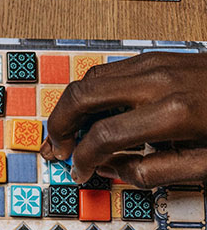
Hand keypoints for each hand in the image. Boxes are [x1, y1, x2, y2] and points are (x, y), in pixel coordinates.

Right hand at [40, 52, 206, 187]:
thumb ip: (156, 171)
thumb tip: (113, 169)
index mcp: (172, 112)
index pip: (104, 135)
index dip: (84, 158)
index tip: (81, 172)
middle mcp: (156, 81)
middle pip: (82, 97)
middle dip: (60, 125)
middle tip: (56, 148)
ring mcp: (152, 64)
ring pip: (87, 79)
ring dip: (70, 107)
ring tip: (67, 131)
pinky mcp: (153, 56)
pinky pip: (106, 70)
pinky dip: (89, 92)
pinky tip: (93, 111)